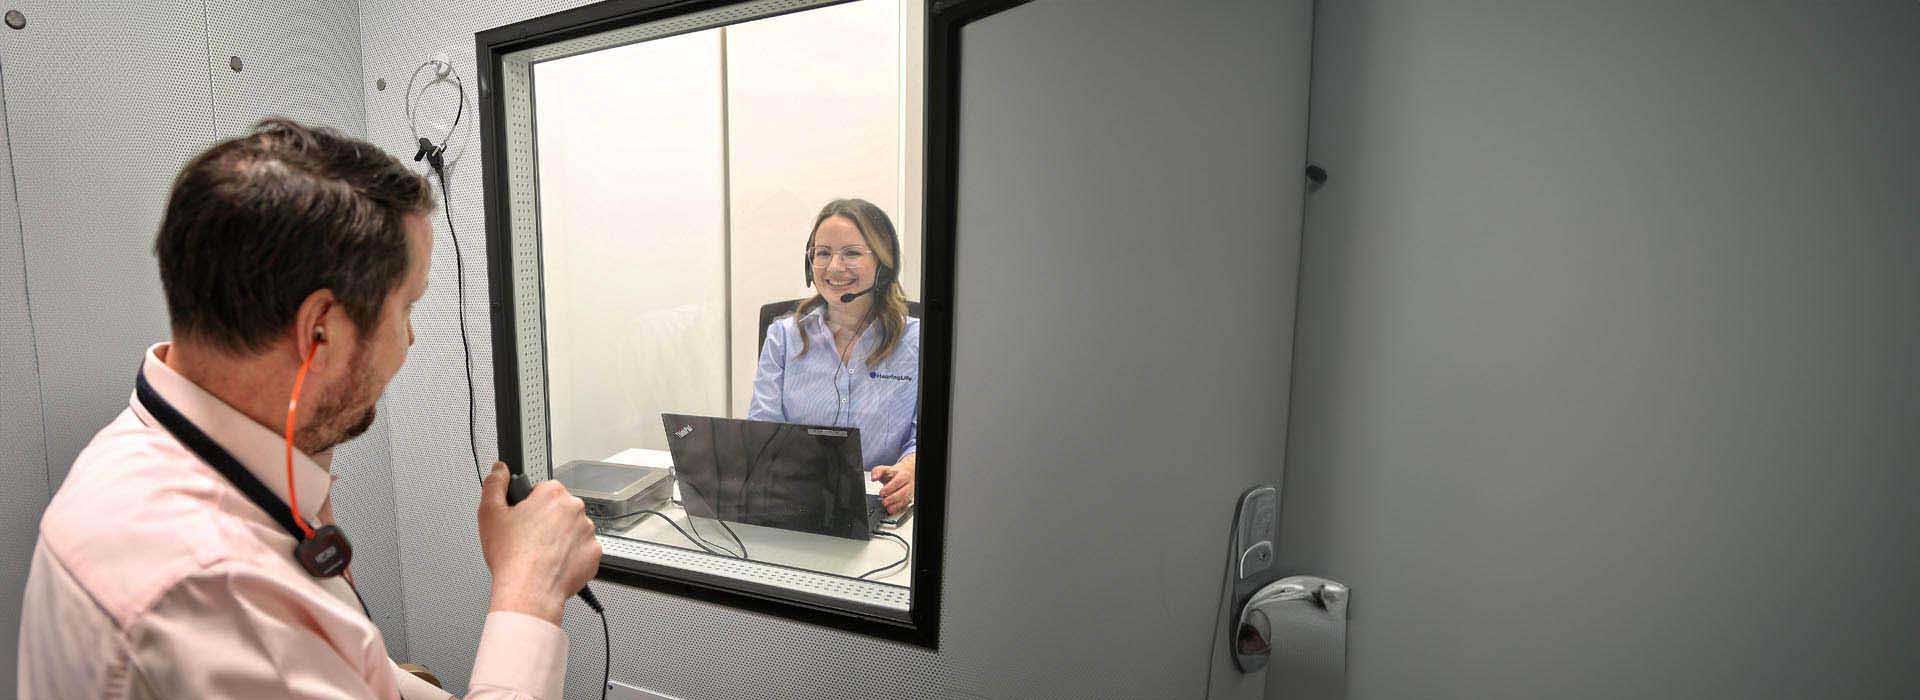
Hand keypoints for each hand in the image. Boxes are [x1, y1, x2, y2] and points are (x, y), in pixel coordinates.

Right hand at [477, 462, 600, 624]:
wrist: (529, 591)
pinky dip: (571, 557)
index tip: (523, 520)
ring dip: (560, 539)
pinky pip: (582, 551)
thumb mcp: (490, 514)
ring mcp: (588, 532)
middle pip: (559, 510)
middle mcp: (575, 509)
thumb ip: (494, 485)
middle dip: (546, 522)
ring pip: (572, 531)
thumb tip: (499, 470)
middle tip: (528, 540)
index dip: (530, 505)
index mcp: (553, 494)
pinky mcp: (594, 553)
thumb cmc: (511, 557)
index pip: (543, 490)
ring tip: (539, 555)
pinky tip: (553, 565)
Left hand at [871, 462, 914, 515]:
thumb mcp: (885, 469)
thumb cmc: (895, 473)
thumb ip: (877, 471)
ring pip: (906, 500)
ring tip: (888, 507)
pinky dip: (898, 508)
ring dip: (896, 505)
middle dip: (892, 498)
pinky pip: (906, 505)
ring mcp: (910, 492)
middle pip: (903, 492)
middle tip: (884, 502)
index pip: (897, 481)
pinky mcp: (909, 498)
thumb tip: (873, 478)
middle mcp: (908, 484)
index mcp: (903, 475)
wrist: (907, 473)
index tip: (881, 493)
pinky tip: (892, 509)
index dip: (889, 488)